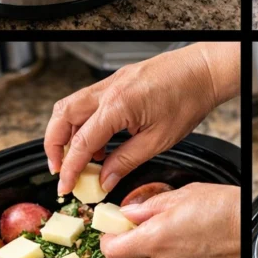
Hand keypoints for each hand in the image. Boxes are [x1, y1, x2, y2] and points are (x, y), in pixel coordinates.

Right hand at [44, 42, 238, 195]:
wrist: (203, 71)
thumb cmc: (188, 99)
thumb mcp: (158, 140)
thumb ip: (126, 160)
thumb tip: (105, 179)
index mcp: (117, 105)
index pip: (80, 142)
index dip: (70, 168)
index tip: (65, 186)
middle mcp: (108, 90)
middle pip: (62, 116)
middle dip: (54, 145)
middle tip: (60, 169)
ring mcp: (112, 82)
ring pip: (71, 105)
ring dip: (67, 132)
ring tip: (81, 158)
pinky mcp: (118, 81)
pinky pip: (89, 101)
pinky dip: (85, 122)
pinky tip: (99, 141)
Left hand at [100, 183, 240, 257]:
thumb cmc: (227, 210)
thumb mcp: (184, 195)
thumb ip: (149, 207)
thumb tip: (129, 213)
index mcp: (155, 239)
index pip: (111, 252)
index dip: (108, 241)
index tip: (114, 231)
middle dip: (139, 241)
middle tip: (155, 223)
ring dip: (162, 251)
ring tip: (185, 232)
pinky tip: (197, 245)